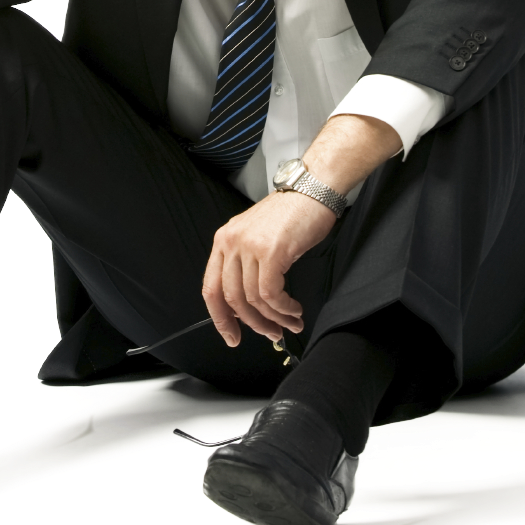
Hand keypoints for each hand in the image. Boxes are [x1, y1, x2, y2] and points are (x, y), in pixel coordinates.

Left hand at [202, 190, 336, 347]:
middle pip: (231, 298)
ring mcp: (250, 246)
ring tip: (290, 323)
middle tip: (270, 334)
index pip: (210, 288)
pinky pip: (271, 294)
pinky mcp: (271, 251)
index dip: (220, 318)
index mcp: (224, 240)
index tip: (232, 335)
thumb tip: (248, 304)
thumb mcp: (257, 236)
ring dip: (274, 319)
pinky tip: (294, 310)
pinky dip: (283, 309)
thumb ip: (246, 264)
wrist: (314, 189)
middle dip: (252, 324)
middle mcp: (231, 242)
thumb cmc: (291, 213)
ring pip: (253, 300)